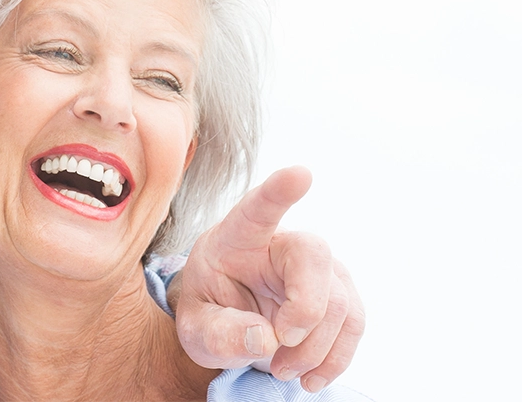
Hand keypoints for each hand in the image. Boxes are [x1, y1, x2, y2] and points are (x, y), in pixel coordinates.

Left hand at [170, 166, 364, 392]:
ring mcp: (317, 266)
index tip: (301, 174)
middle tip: (277, 347)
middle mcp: (282, 242)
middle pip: (314, 255)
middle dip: (304, 311)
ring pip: (338, 299)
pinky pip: (354, 323)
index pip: (260, 206)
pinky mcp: (339, 292)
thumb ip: (219, 333)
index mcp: (238, 235)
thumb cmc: (210, 309)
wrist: (229, 318)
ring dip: (314, 348)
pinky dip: (335, 358)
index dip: (280, 191)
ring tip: (281, 369)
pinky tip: (309, 376)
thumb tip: (263, 337)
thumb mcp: (195, 328)